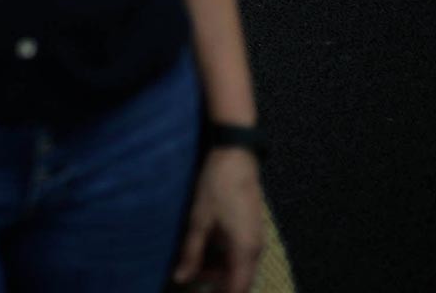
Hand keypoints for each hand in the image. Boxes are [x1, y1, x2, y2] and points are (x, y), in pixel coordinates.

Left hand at [173, 148, 265, 292]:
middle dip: (217, 285)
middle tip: (191, 279)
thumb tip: (181, 278)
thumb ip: (191, 252)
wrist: (236, 156)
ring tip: (192, 264)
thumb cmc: (217, 186)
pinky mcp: (251, 230)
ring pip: (239, 268)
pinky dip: (223, 259)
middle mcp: (255, 249)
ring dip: (219, 272)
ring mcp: (255, 239)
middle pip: (239, 282)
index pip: (237, 289)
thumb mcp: (199, 220)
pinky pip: (240, 255)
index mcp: (245, 250)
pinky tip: (203, 251)